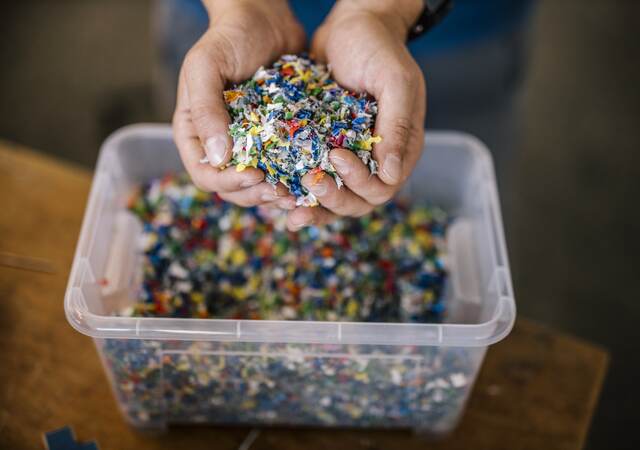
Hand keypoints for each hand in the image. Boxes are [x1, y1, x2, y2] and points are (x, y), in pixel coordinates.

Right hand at [173, 0, 303, 209]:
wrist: (265, 18)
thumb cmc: (229, 37)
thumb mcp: (206, 66)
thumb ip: (205, 109)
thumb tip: (218, 157)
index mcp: (196, 132)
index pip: (205, 174)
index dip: (228, 183)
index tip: (255, 177)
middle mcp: (221, 144)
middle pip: (233, 187)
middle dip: (256, 195)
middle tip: (282, 193)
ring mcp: (249, 144)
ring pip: (258, 185)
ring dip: (276, 195)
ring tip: (298, 194)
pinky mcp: (275, 139)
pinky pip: (282, 167)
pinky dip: (294, 178)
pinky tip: (311, 179)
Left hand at [286, 0, 425, 230]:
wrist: (351, 26)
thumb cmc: (379, 48)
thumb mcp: (395, 81)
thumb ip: (397, 125)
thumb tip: (391, 175)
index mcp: (400, 149)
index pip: (383, 186)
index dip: (360, 182)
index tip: (336, 156)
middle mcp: (375, 161)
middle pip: (358, 201)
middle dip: (334, 198)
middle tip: (310, 181)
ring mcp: (349, 158)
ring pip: (334, 198)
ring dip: (313, 206)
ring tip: (289, 207)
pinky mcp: (322, 150)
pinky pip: (312, 179)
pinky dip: (297, 190)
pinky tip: (278, 193)